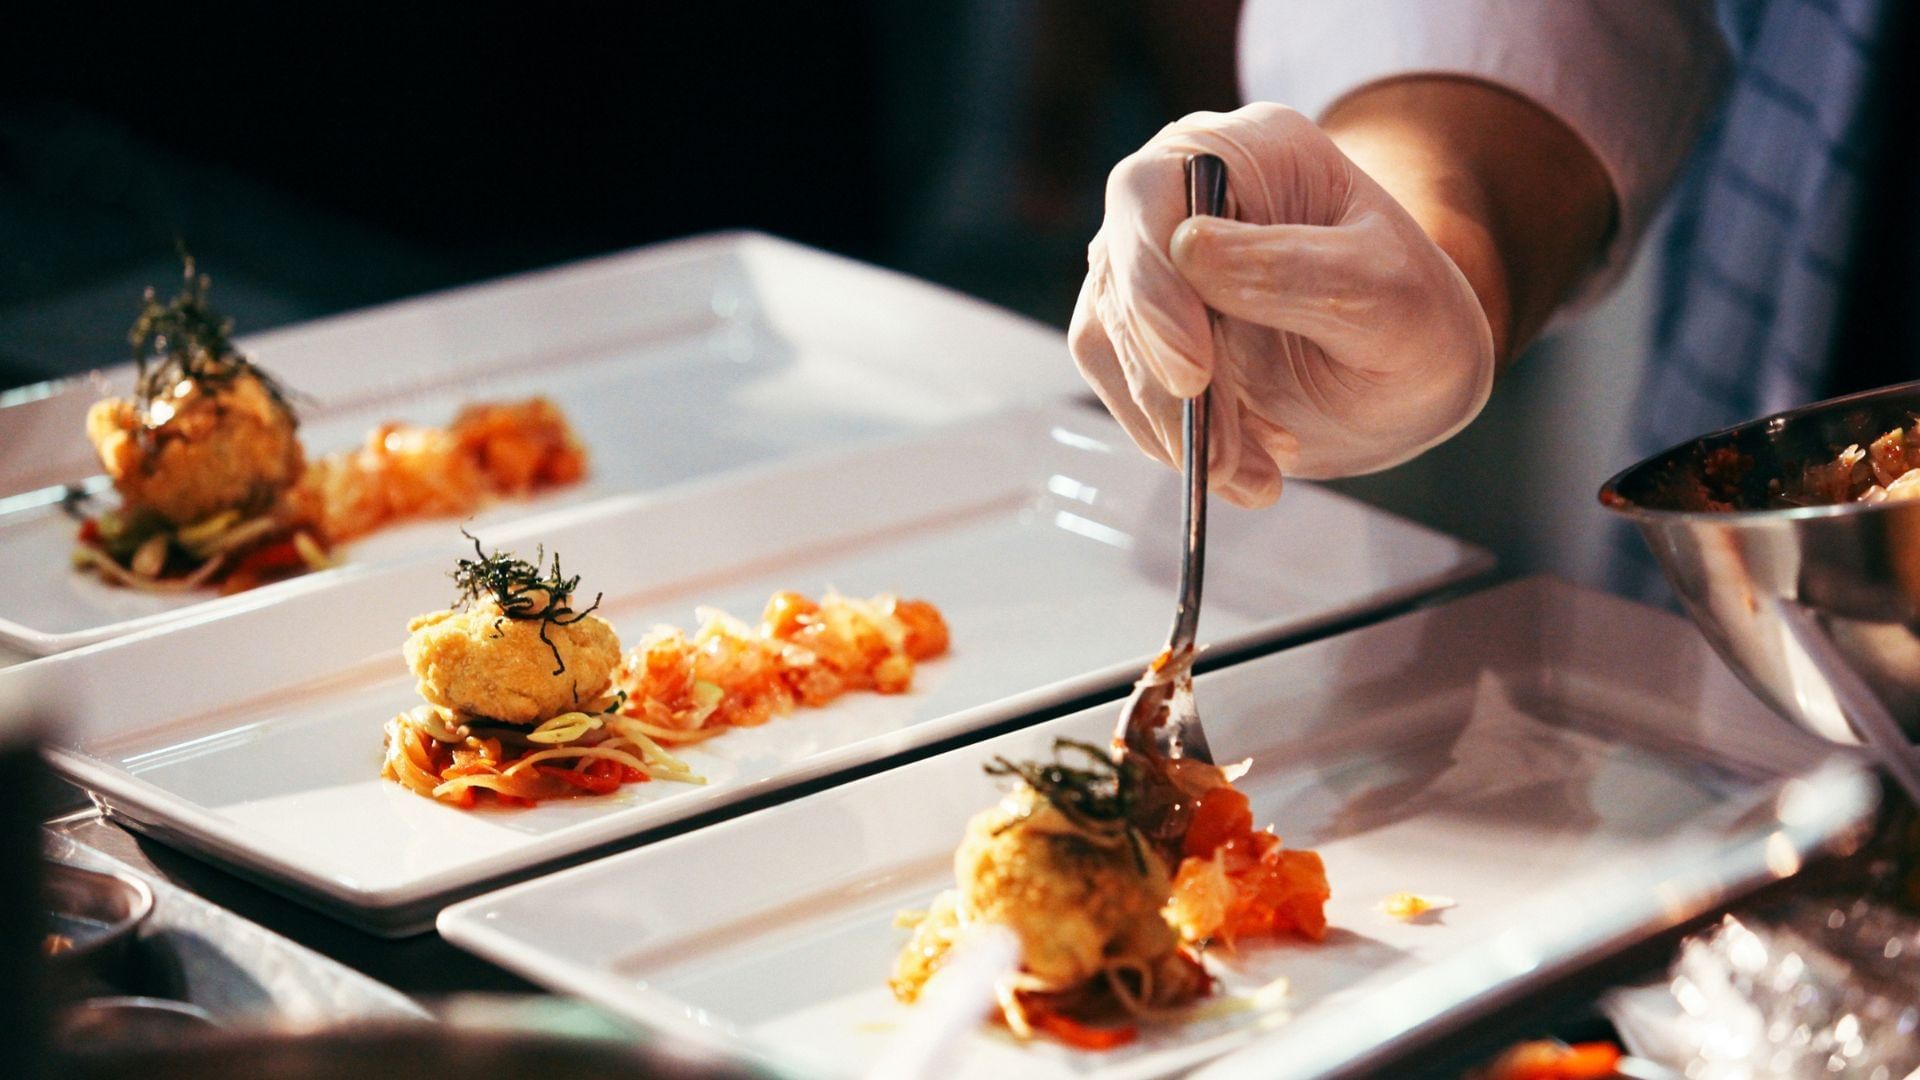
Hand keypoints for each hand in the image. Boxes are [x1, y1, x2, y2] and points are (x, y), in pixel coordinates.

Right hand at [1068, 102, 1495, 506]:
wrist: (1408, 377)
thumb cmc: (1413, 317)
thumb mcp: (1387, 292)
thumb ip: (1297, 269)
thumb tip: (1187, 251)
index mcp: (1243, 151)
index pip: (1151, 192)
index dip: (1154, 281)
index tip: (1194, 372)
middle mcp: (1176, 199)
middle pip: (1120, 279)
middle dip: (1169, 384)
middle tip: (1228, 457)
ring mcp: (1149, 270)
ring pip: (1111, 346)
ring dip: (1176, 427)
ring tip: (1256, 474)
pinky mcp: (1139, 339)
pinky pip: (1126, 393)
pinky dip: (1177, 445)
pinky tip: (1245, 468)